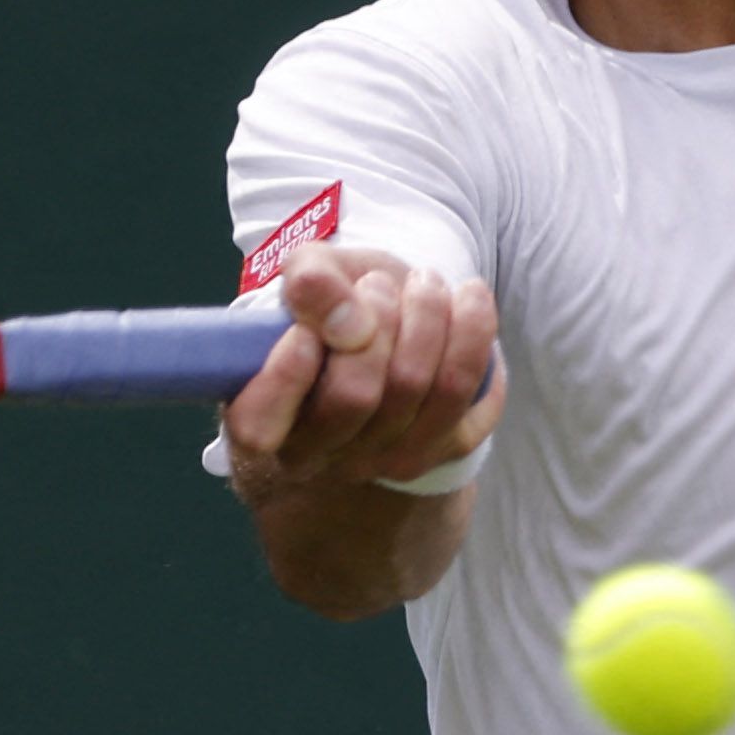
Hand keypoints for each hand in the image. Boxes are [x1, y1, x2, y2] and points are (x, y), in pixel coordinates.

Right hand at [220, 243, 503, 503]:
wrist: (397, 323)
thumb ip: (309, 283)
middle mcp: (324, 455)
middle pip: (354, 396)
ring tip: (424, 283)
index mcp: (267, 420)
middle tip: (379, 285)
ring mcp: (387, 459)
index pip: (259, 427)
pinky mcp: (445, 447)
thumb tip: (348, 320)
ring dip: (428, 315)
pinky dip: (475, 331)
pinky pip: (471, 391)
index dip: (283, 375)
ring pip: (418, 388)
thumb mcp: (311, 275)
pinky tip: (467, 302)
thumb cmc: (337, 305)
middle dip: (375, 322)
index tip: (304, 328)